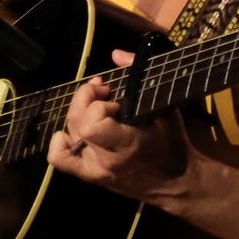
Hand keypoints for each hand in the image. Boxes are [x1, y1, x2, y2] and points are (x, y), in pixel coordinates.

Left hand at [46, 49, 193, 203]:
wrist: (178, 184)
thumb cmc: (174, 145)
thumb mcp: (165, 109)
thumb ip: (141, 76)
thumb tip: (116, 54)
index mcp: (125, 146)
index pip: (92, 125)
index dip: (99, 105)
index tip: (117, 100)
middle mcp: (105, 160)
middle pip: (76, 123)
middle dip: (86, 99)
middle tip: (105, 92)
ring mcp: (94, 171)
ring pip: (67, 135)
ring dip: (78, 113)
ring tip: (96, 108)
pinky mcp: (90, 176)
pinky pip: (60, 159)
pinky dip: (60, 141)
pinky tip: (76, 130)